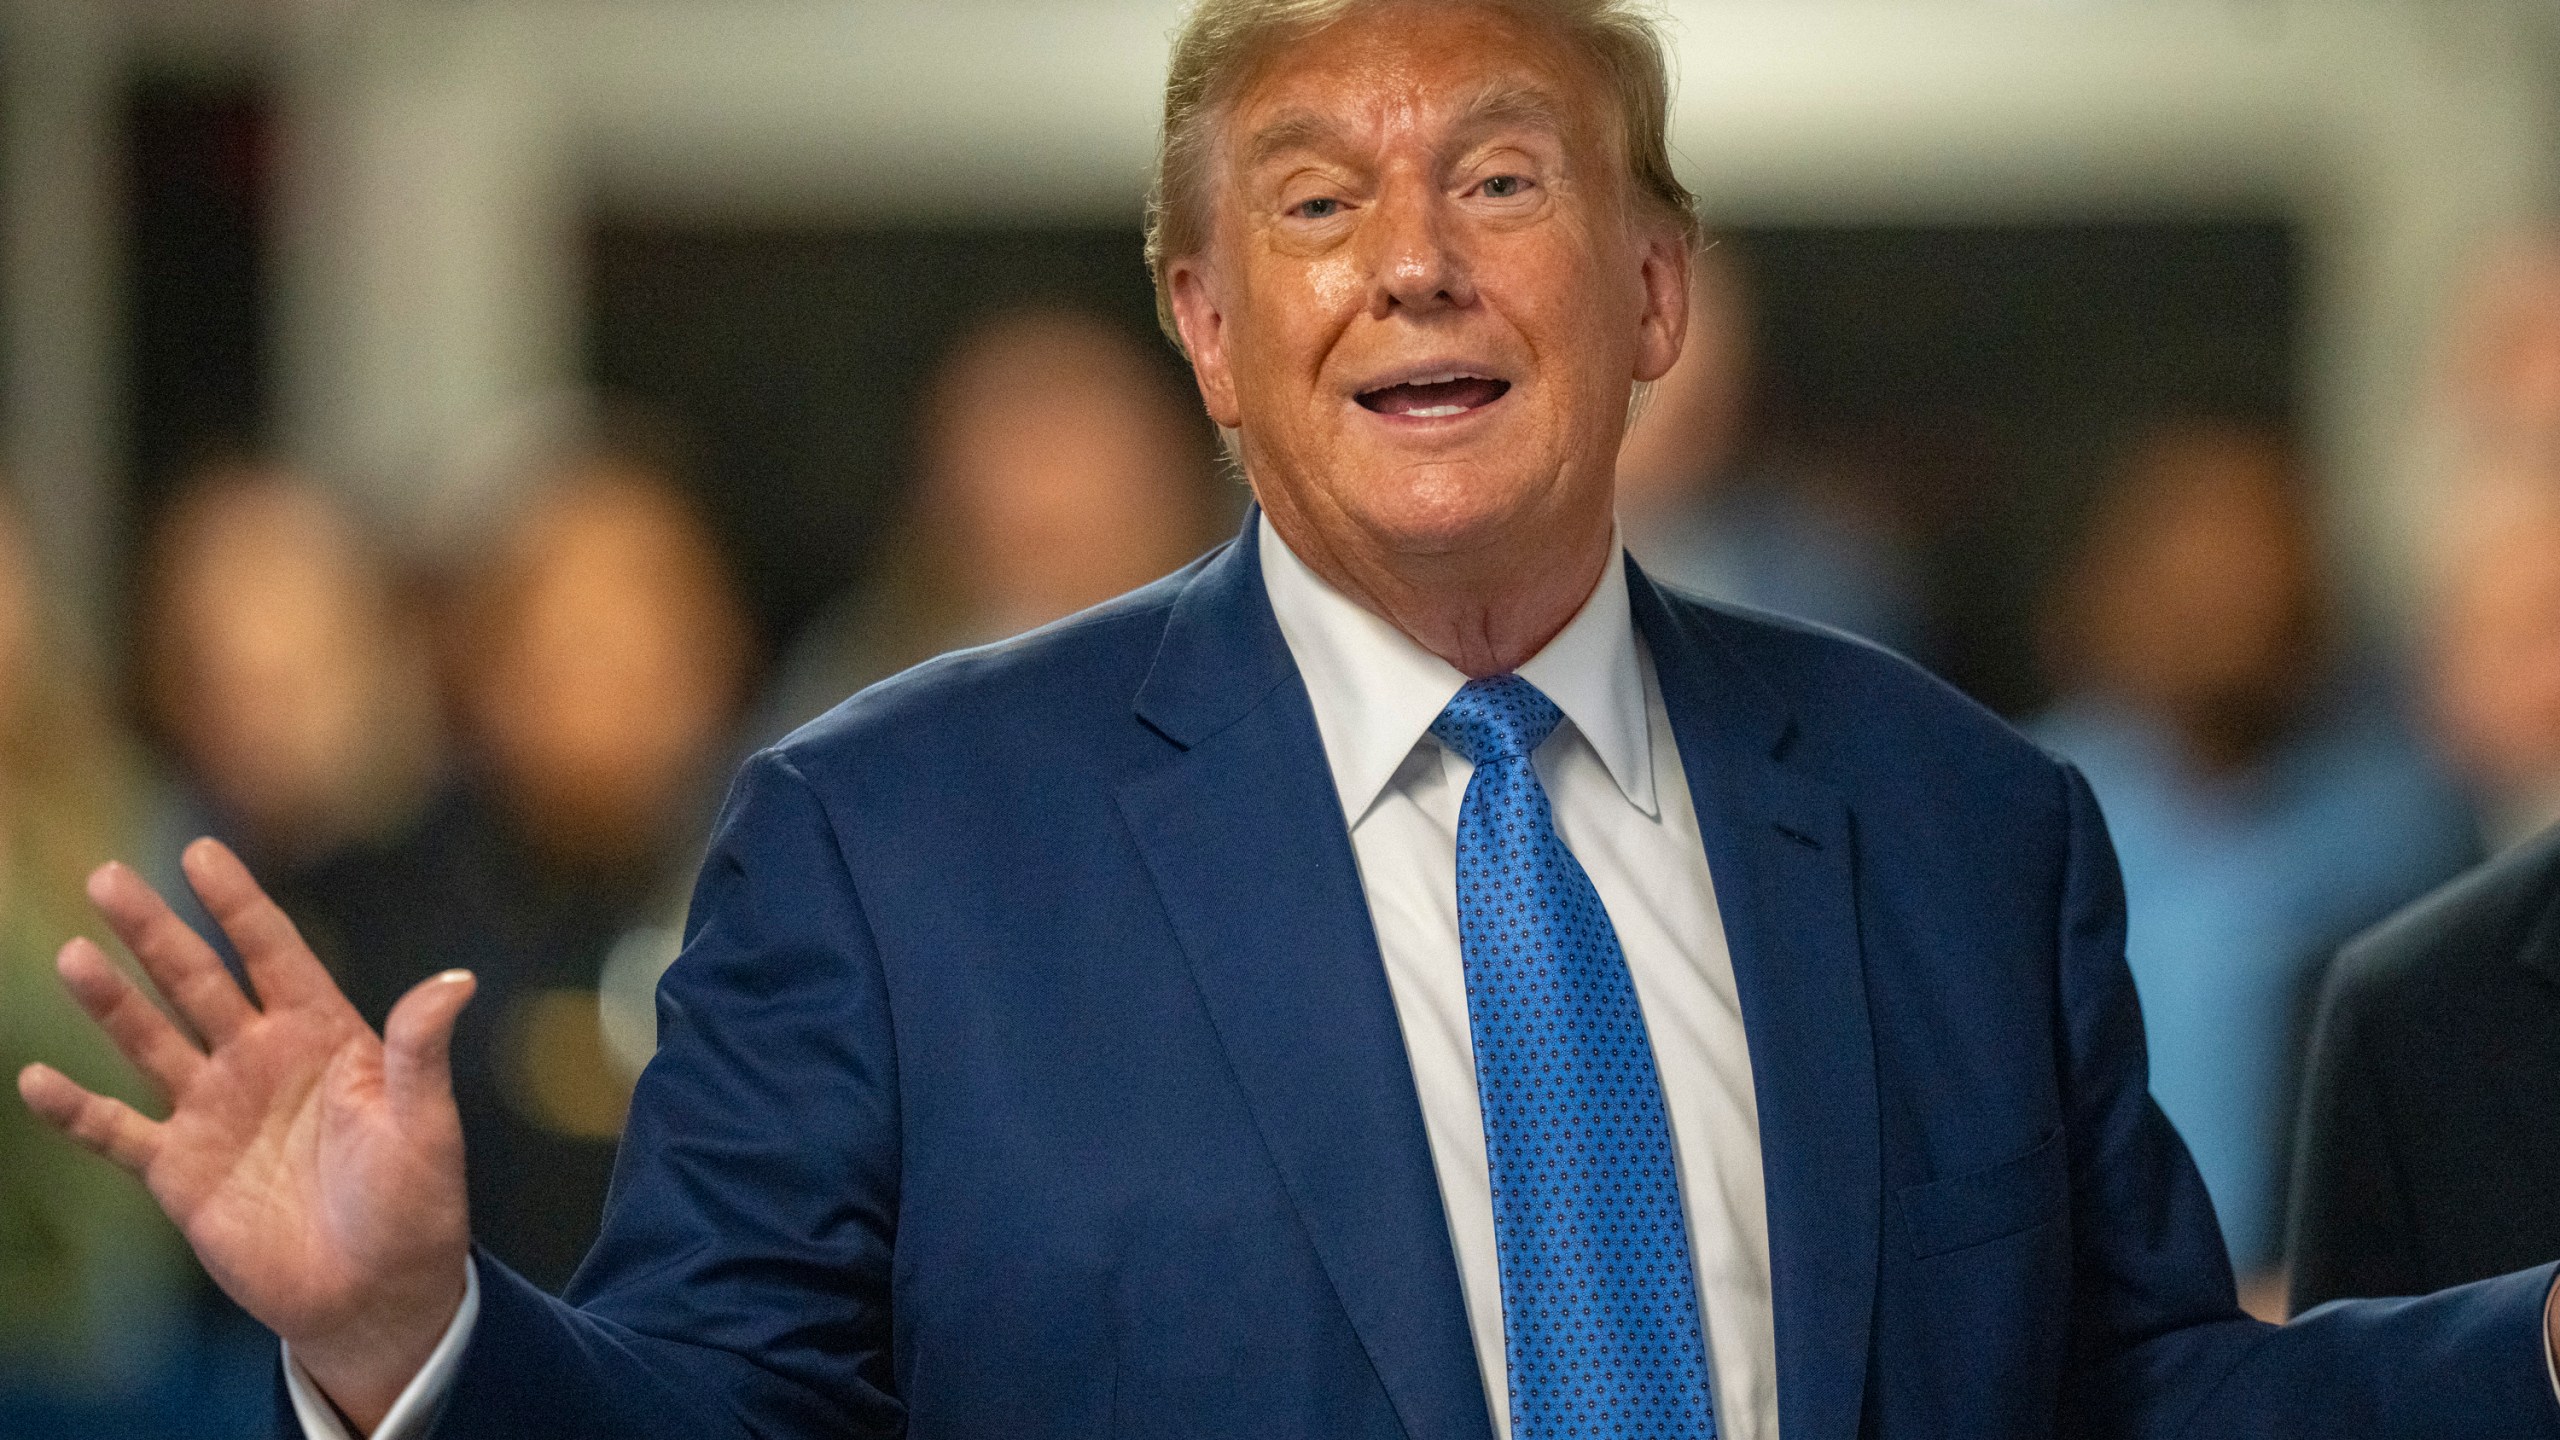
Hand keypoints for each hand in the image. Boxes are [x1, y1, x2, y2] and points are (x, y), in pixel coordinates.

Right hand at [16, 839, 474, 1433]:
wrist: (375, 1295)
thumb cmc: (415, 1205)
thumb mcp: (425, 1125)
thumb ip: (421, 1052)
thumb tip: (456, 980)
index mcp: (325, 1038)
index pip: (273, 953)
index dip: (238, 904)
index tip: (200, 853)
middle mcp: (261, 1062)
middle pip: (197, 982)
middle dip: (154, 931)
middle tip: (107, 876)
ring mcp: (215, 1112)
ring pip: (151, 1040)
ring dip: (112, 1002)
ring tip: (73, 956)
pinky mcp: (180, 1170)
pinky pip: (116, 1131)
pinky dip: (76, 1109)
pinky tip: (37, 1079)